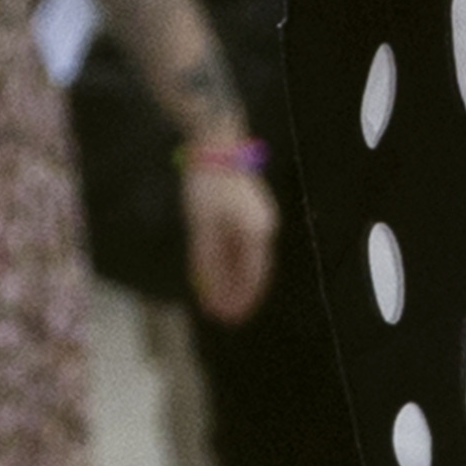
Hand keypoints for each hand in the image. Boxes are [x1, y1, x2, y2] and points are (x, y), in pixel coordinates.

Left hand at [181, 151, 277, 325]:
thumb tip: (207, 291)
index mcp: (257, 233)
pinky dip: (230, 265)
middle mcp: (263, 230)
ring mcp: (257, 222)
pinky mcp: (246, 216)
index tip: (231, 319)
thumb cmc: (208, 186)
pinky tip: (218, 275)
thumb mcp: (202, 225)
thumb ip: (206, 259)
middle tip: (225, 317)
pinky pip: (240, 248)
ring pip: (246, 261)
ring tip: (219, 302)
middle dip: (238, 294)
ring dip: (234, 282)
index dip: (243, 299)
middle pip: (252, 271)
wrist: (215, 145)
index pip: (254, 275)